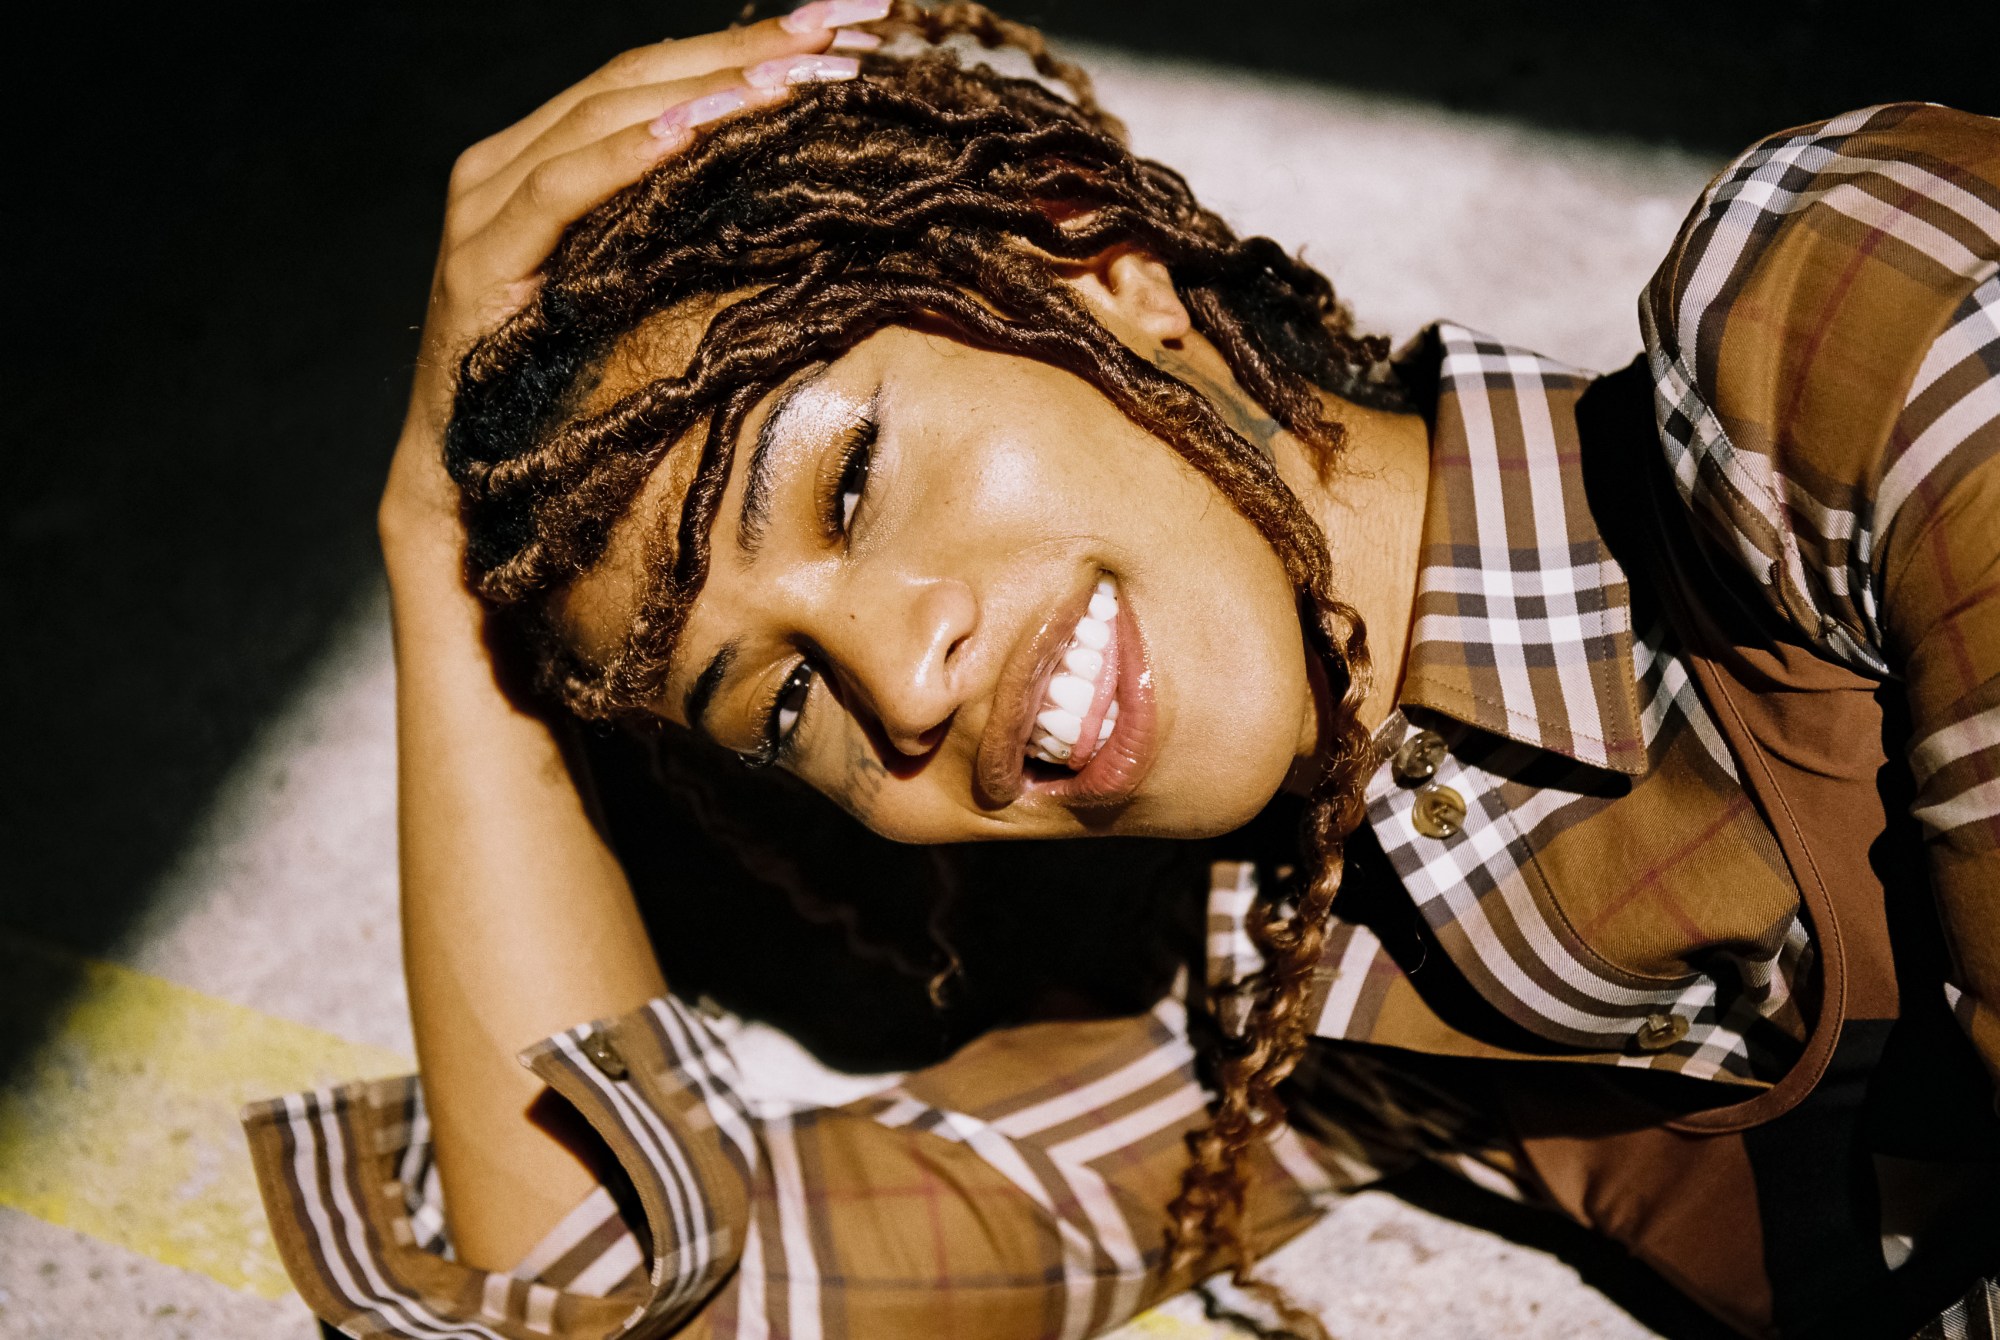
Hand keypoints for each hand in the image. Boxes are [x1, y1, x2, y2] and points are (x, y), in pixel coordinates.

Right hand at [380, 2, 886, 555]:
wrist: (460, 485)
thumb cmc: (560, 396)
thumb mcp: (640, 299)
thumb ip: (684, 236)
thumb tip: (796, 201)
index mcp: (550, 159)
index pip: (662, 79)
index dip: (753, 44)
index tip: (854, 27)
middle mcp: (510, 165)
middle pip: (643, 78)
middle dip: (753, 47)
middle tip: (853, 26)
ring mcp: (487, 208)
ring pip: (606, 116)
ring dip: (711, 89)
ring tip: (799, 72)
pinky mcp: (478, 263)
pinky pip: (559, 192)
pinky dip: (627, 154)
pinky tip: (694, 131)